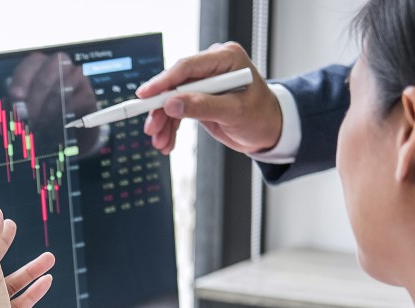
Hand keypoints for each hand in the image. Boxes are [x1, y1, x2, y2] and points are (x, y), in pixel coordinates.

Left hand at [8, 52, 99, 154]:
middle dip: (33, 101)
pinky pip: (75, 103)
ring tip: (38, 127)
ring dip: (47, 112)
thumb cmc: (45, 112)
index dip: (21, 82)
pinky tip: (54, 128)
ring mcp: (76, 77)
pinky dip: (63, 117)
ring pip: (60, 91)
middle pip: (45, 78)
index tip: (15, 99)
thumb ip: (15, 104)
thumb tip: (5, 105)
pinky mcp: (88, 94)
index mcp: (40, 64)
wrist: (72, 127)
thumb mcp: (26, 107)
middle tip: (27, 119)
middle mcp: (59, 65)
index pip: (29, 65)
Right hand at [137, 42, 282, 154]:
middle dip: (161, 109)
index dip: (163, 82)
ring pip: (172, 99)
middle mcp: (212, 66)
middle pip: (175, 84)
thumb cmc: (261, 117)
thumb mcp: (234, 113)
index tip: (145, 95)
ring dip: (164, 122)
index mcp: (226, 58)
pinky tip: (168, 141)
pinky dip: (171, 126)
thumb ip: (203, 106)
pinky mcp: (199, 96)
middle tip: (152, 128)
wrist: (268, 130)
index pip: (187, 67)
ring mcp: (204, 81)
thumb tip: (172, 103)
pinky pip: (177, 108)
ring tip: (161, 142)